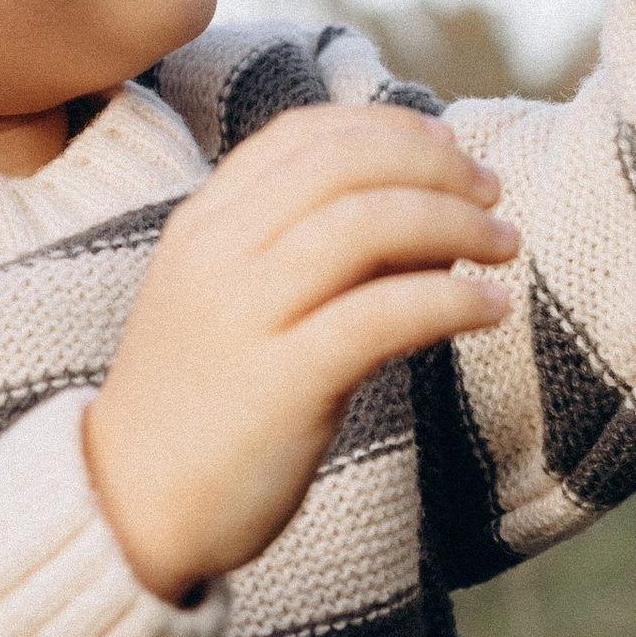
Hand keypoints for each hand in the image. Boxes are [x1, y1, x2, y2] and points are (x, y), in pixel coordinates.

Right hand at [85, 103, 515, 601]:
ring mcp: (244, 316)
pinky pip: (382, 316)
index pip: (301, 136)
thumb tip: (425, 218)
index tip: (445, 145)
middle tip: (491, 193)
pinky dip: (451, 300)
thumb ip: (301, 252)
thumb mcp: (228, 303)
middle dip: (434, 167)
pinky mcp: (282, 384)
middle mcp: (217, 256)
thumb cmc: (200, 406)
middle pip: (342, 167)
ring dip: (455, 224)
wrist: (130, 509)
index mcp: (201, 226)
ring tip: (504, 244)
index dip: (386, 128)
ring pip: (366, 225)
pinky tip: (491, 309)